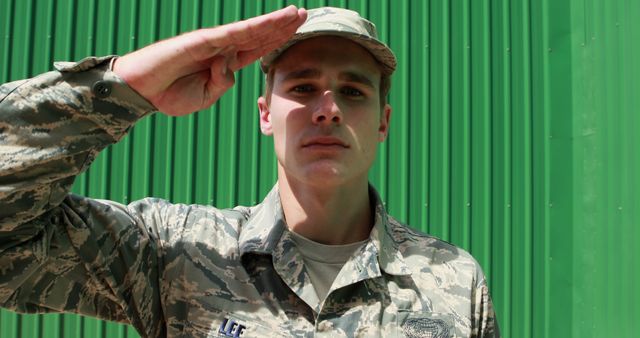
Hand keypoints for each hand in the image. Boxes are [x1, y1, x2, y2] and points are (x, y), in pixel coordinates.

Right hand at [113, 6, 306, 115]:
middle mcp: (222, 49)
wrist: (142, 91)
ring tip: (296, 13)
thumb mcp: (205, 97)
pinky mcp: (202, 40)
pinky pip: (232, 34)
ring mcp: (213, 42)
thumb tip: (231, 68)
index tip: (297, 33)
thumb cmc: (171, 93)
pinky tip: (272, 21)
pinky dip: (253, 28)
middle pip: (259, 35)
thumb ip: (222, 84)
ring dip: (275, 21)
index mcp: (225, 63)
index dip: (277, 40)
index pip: (257, 49)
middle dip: (283, 26)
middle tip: (305, 15)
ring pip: (251, 30)